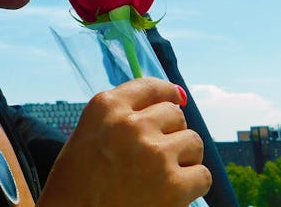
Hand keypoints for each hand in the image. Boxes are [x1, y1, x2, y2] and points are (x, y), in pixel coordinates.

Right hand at [37, 78, 211, 206]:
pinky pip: (202, 175)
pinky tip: (171, 193)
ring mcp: (154, 153)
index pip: (150, 86)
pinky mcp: (173, 185)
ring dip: (183, 158)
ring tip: (160, 175)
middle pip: (174, 114)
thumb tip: (178, 97)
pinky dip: (192, 186)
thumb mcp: (90, 134)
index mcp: (105, 107)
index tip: (175, 98)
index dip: (167, 93)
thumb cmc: (77, 183)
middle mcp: (130, 124)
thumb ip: (123, 114)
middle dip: (170, 133)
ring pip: (193, 142)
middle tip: (153, 156)